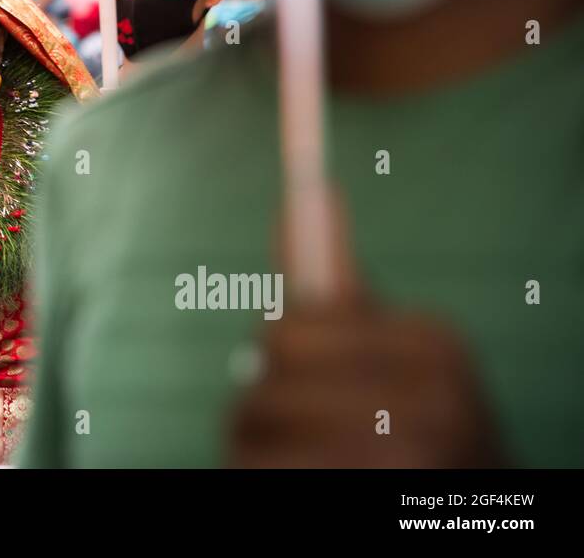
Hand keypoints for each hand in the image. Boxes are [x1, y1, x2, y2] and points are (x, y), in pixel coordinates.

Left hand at [228, 182, 502, 466]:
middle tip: (307, 435)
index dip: (283, 362)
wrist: (456, 520)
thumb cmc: (407, 436)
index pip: (286, 330)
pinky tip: (294, 480)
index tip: (316, 390)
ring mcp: (405, 457)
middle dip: (267, 401)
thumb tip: (313, 189)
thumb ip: (341, 285)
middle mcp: (434, 403)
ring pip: (252, 419)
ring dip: (258, 445)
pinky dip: (253, 472)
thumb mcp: (388, 359)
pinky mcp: (372, 490)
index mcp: (436, 348)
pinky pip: (255, 466)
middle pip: (268, 370)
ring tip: (306, 462)